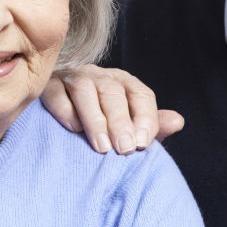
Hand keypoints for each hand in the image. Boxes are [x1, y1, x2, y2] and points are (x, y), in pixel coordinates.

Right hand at [41, 64, 184, 153]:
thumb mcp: (128, 125)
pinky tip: (72, 129)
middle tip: (125, 149)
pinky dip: (65, 109)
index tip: (143, 143)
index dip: (145, 118)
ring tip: (102, 147)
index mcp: (124, 83)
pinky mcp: (48, 86)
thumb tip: (178, 122)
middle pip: (113, 92)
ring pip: (85, 90)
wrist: (58, 117)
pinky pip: (56, 92)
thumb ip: (151, 126)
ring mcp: (72, 78)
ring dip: (95, 119)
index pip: (140, 94)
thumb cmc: (101, 124)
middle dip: (120, 121)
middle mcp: (99, 76)